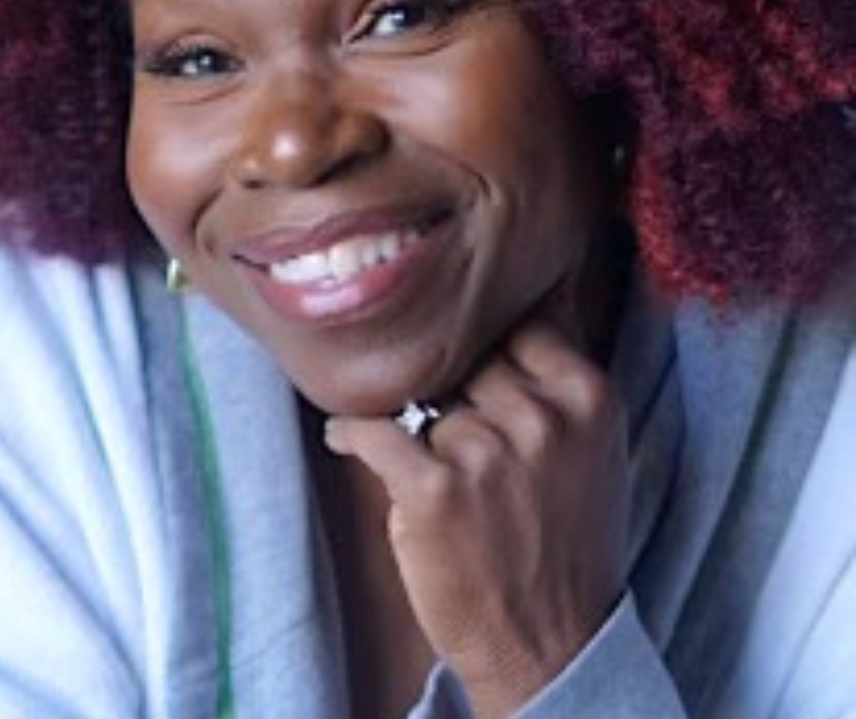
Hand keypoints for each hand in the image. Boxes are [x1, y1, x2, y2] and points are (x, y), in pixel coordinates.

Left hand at [324, 313, 629, 717]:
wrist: (551, 645)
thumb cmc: (564, 543)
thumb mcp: (591, 449)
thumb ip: (553, 380)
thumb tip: (517, 295)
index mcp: (588, 397)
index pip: (513, 323)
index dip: (478, 341)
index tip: (456, 352)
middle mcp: (542, 416)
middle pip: (461, 358)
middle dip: (445, 386)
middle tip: (433, 417)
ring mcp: (486, 451)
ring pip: (419, 398)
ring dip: (409, 424)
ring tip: (416, 457)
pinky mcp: (433, 489)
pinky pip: (368, 430)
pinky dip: (349, 435)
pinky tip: (347, 442)